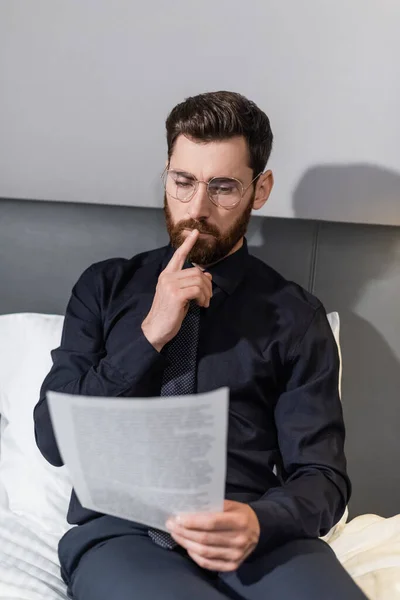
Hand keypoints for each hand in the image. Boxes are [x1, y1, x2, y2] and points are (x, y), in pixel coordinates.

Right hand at [141, 229, 211, 351]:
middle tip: (207, 297)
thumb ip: (190, 284)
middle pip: (197, 271)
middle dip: (207, 284)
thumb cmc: (168, 314)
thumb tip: (207, 275)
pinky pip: (197, 290)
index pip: (178, 255)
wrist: (155, 329)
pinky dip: (203, 298)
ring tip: (204, 303)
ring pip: (199, 280)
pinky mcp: (176, 295)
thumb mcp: (180, 296)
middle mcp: (167, 277)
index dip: (187, 244)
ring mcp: (170, 285)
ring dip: (207, 293)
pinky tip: (201, 305)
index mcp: (166, 275)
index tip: (194, 232)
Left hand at [166, 500, 259, 571]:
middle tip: (171, 525)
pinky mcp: (233, 566)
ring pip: (204, 552)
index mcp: (239, 521)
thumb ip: (214, 505)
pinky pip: (209, 564)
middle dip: (184, 532)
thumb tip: (189, 506)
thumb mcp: (232, 504)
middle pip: (205, 539)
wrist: (259, 530)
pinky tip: (188, 547)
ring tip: (175, 535)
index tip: (177, 517)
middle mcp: (239, 540)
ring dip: (186, 543)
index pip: (211, 522)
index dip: (192, 521)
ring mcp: (236, 555)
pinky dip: (195, 556)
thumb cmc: (241, 514)